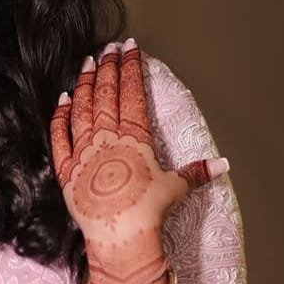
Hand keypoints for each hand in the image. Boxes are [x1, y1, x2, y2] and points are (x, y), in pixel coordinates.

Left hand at [50, 39, 227, 283]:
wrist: (119, 235)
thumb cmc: (149, 212)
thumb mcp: (175, 188)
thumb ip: (197, 172)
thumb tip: (224, 165)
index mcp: (134, 138)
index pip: (132, 94)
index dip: (131, 68)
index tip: (131, 48)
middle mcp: (107, 139)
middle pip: (106, 95)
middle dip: (108, 67)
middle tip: (108, 47)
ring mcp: (84, 152)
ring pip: (82, 109)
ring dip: (85, 84)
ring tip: (88, 63)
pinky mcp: (66, 170)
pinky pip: (59, 136)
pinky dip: (60, 116)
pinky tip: (63, 99)